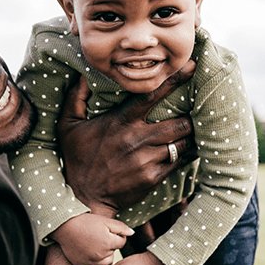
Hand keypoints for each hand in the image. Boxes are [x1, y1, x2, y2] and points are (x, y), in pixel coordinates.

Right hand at [51, 213, 133, 264]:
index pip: (122, 242)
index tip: (109, 231)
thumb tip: (132, 233)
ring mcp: (92, 262)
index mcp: (108, 242)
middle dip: (111, 246)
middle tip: (100, 237)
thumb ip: (120, 227)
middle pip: (114, 253)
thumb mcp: (105, 221)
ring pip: (107, 262)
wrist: (66, 227)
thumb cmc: (85, 222)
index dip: (117, 236)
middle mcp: (101, 254)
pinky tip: (95, 257)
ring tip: (96, 245)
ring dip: (105, 256)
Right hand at [58, 61, 197, 212]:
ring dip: (189, 137)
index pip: (153, 95)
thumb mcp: (68, 126)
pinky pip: (178, 162)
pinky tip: (186, 151)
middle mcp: (137, 138)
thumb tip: (82, 76)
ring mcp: (147, 160)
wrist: (82, 198)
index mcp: (121, 121)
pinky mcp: (153, 178)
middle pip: (179, 122)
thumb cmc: (76, 159)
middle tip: (195, 111)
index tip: (191, 66)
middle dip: (190, 117)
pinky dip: (184, 155)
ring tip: (193, 131)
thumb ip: (76, 98)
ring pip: (182, 143)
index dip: (175, 79)